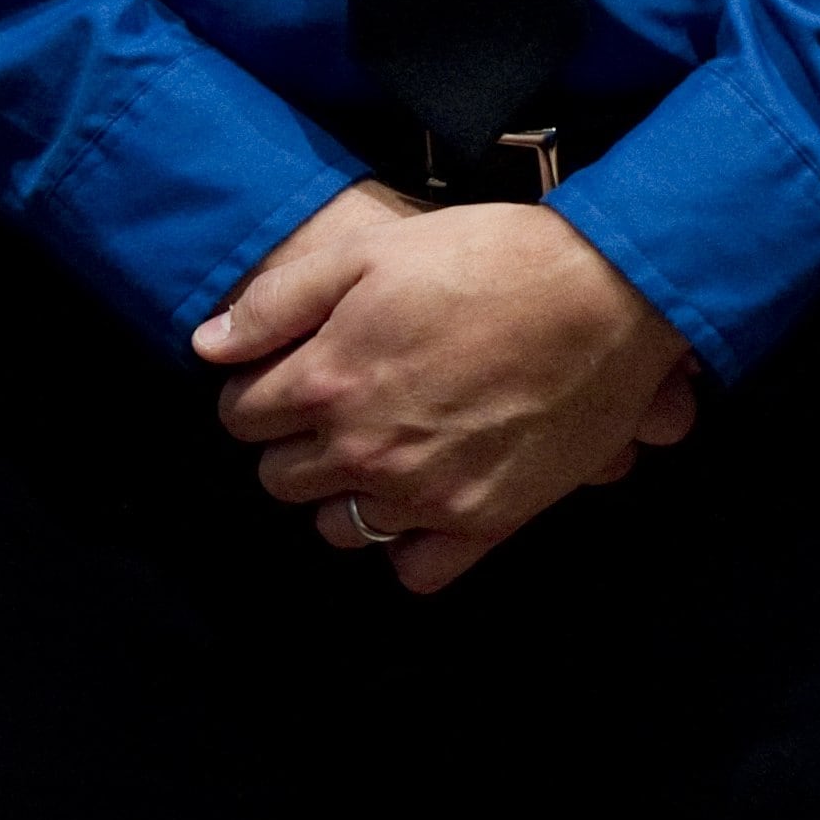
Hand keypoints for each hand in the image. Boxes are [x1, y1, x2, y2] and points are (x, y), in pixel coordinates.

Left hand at [194, 188, 698, 593]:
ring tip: (389, 448)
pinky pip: (415, 570)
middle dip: (299, 442)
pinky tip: (427, 498)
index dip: (264, 390)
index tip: (300, 371)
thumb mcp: (373, 249)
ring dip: (348, 493)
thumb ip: (279, 301)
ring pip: (337, 528)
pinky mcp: (484, 521)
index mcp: (327, 381)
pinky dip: (411, 544)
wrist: (611, 291)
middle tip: (347, 403)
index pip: (240, 417)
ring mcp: (424, 494)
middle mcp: (364, 450)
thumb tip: (207, 347)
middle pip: (280, 479)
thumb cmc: (493, 257)